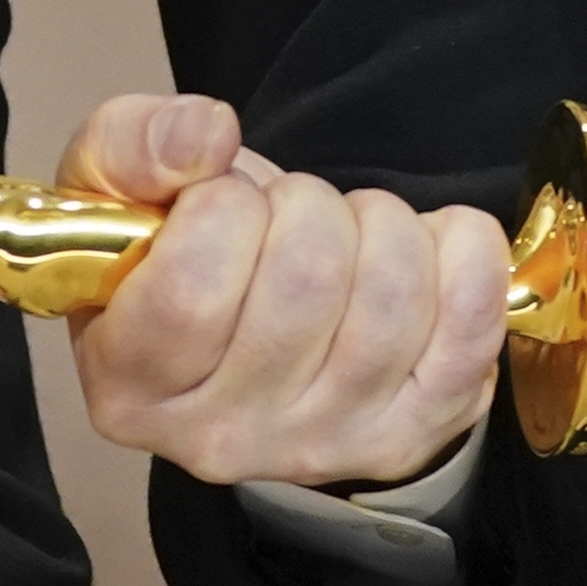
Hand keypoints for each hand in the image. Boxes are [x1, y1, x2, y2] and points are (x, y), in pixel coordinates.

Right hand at [57, 93, 508, 489]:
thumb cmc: (171, 249)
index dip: (221, 205)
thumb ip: (131, 144)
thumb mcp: (113, 183)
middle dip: (307, 204)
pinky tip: (423, 246)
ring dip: (379, 224)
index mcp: (131, 387)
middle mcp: (222, 440)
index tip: (220, 201)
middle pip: (307, 280)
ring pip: (394, 294)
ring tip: (343, 235)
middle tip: (286, 216)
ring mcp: (324, 446)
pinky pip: (473, 321)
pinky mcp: (412, 434)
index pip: (194, 286)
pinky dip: (461, 250)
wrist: (246, 317)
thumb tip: (208, 139)